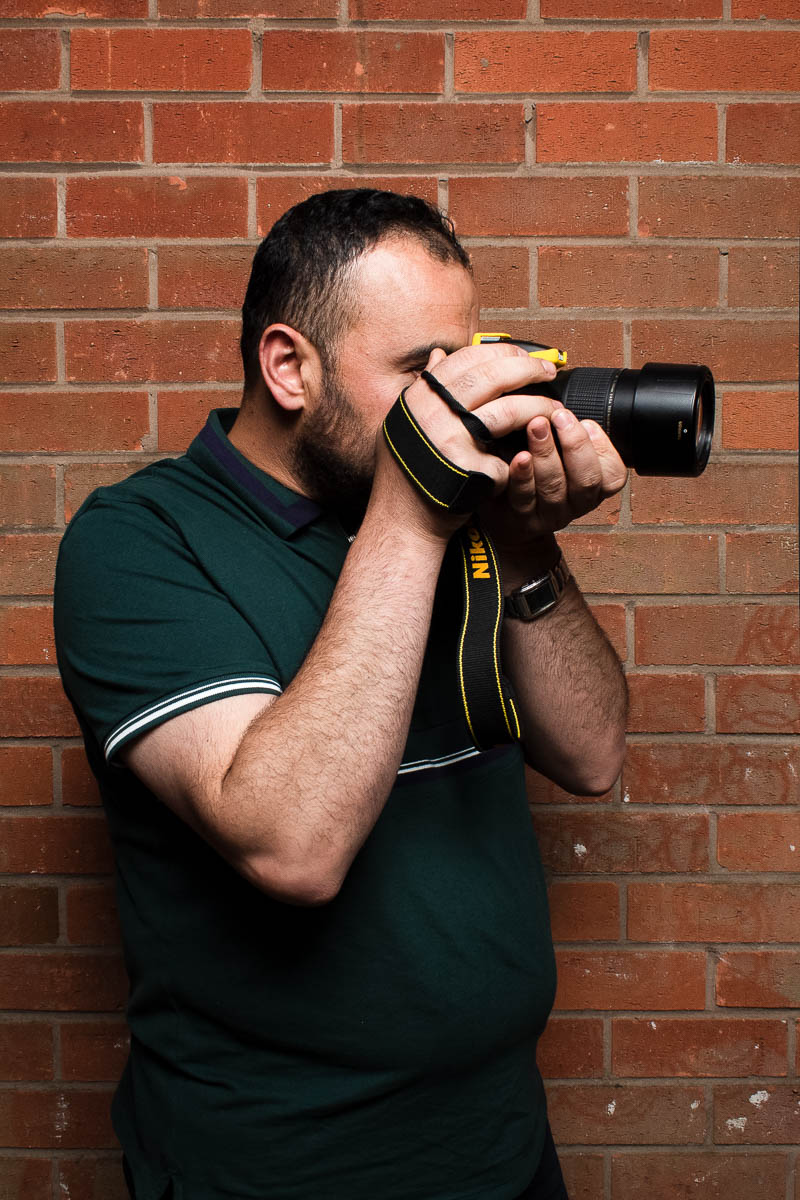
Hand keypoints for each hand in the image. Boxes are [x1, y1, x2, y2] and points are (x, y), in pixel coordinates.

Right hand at [373, 341, 562, 540]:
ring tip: (553, 410)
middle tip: (548, 373)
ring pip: (506, 412)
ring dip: (537, 408)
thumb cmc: (411, 472)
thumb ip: (427, 389)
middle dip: (526, 370)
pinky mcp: (466, 470)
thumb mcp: (408, 421)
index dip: (501, 353)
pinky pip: (504, 459)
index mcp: (420, 397)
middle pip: (489, 377)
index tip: (524, 356)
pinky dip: (515, 462)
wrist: (402, 520)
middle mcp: (431, 413)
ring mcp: (448, 441)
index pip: (466, 359)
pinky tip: (521, 464)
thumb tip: (440, 355)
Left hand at [483, 405, 627, 547]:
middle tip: (560, 417)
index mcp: (592, 486)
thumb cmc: (536, 472)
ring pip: (555, 487)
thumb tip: (565, 403)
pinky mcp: (523, 519)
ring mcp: (549, 514)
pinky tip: (520, 457)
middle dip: (575, 445)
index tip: (587, 423)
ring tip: (537, 426)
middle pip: (586, 480)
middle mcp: (576, 503)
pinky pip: (525, 498)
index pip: (613, 476)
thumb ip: (569, 434)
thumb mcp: (560, 451)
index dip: (604, 450)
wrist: (504, 508)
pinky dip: (523, 476)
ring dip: (547, 454)